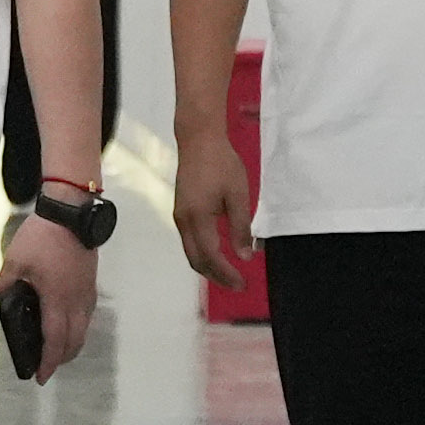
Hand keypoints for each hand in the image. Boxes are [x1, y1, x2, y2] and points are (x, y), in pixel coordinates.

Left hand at [0, 219, 99, 369]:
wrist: (71, 212)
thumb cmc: (42, 236)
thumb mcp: (14, 262)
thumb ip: (7, 285)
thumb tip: (3, 301)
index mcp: (56, 298)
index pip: (55, 340)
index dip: (48, 362)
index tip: (41, 376)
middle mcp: (77, 301)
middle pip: (74, 342)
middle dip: (61, 359)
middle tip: (46, 365)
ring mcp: (87, 293)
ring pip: (84, 330)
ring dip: (71, 344)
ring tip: (55, 348)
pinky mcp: (91, 284)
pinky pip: (87, 316)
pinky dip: (78, 328)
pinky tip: (65, 324)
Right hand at [170, 130, 256, 290]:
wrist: (198, 140)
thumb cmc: (221, 164)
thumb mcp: (238, 195)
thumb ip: (240, 227)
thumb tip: (245, 256)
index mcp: (198, 217)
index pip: (211, 256)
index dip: (226, 273)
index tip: (242, 283)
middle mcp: (183, 221)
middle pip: (196, 260)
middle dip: (216, 276)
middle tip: (237, 284)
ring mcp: (179, 216)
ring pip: (191, 252)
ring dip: (209, 267)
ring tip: (229, 273)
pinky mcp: (181, 211)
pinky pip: (190, 241)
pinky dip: (203, 253)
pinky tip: (218, 253)